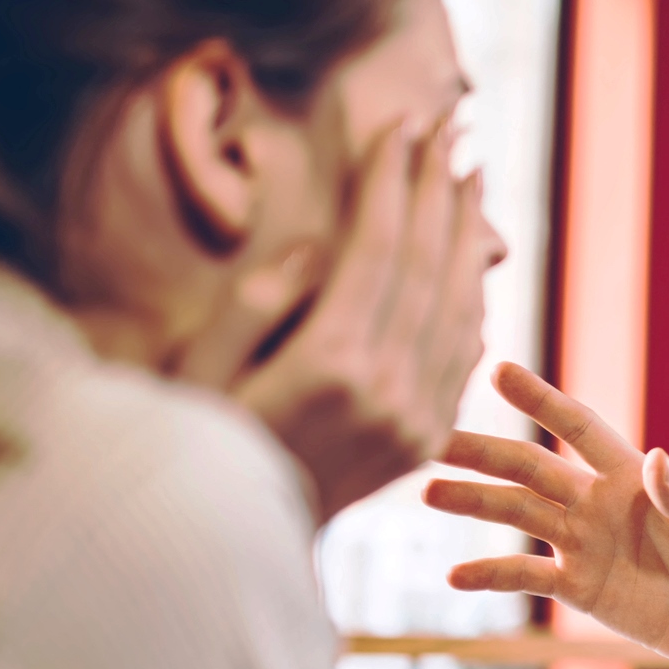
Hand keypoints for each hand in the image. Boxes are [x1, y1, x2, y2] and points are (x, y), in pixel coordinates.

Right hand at [177, 122, 500, 521]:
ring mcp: (416, 419)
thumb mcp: (202, 366)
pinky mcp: (426, 440)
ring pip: (460, 307)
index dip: (395, 179)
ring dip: (467, 236)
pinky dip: (471, 297)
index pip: (379, 247)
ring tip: (468, 178)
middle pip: (429, 266)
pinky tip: (470, 259)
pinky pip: (464, 355)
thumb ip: (258, 302)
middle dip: (440, 190)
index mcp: (330, 363)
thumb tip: (319, 246)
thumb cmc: (196, 443)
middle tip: (450, 130)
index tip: (403, 123)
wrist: (228, 544)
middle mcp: (387, 389)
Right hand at [423, 363, 668, 668]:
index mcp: (633, 476)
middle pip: (530, 469)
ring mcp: (582, 543)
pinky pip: (527, 578)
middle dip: (483, 451)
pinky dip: (491, 577)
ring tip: (427, 492)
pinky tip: (454, 576)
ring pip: (518, 516)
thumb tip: (658, 458)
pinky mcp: (578, 587)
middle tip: (430, 437)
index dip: (542, 400)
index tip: (499, 370)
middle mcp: (597, 502)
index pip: (579, 429)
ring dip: (474, 502)